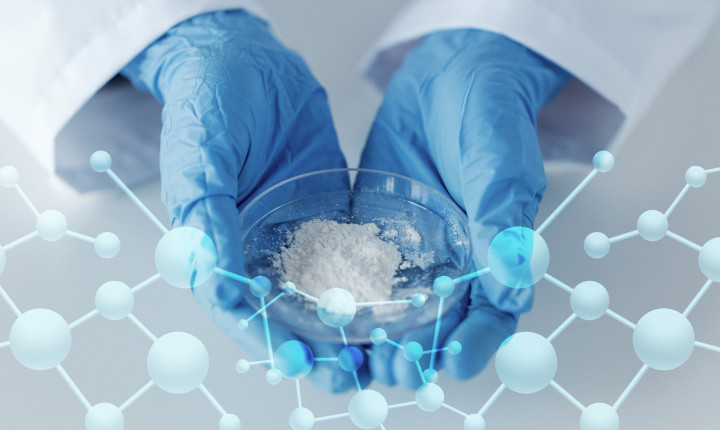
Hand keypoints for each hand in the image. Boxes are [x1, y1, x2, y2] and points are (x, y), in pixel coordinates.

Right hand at [121, 10, 366, 391]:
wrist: (247, 61)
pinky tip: (395, 302)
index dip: (265, 338)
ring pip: (321, 294)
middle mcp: (256, 249)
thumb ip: (208, 214)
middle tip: (352, 373)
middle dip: (316, 348)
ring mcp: (294, 235)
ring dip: (347, 326)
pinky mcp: (327, 216)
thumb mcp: (200, 155)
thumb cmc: (209, 102)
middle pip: (285, 313)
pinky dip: (368, 283)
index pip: (238, 307)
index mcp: (216, 244)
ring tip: (381, 353)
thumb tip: (217, 278)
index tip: (297, 361)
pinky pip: (349, 255)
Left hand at [359, 29, 570, 387]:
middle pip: (440, 323)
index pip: (491, 314)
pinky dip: (347, 295)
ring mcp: (412, 248)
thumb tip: (511, 288)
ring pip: (397, 307)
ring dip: (380, 337)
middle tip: (397, 369)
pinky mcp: (375, 229)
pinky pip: (360, 269)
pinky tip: (327, 310)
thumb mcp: (500, 167)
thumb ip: (502, 225)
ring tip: (359, 355)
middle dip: (420, 352)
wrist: (450, 75)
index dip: (476, 343)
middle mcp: (454, 260)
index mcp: (495, 252)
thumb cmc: (491, 117)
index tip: (453, 362)